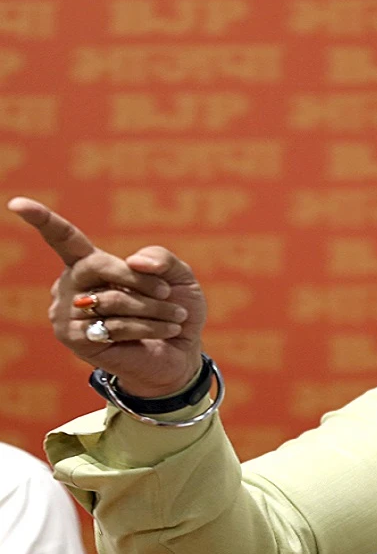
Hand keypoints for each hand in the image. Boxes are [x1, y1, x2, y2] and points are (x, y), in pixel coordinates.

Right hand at [8, 197, 206, 397]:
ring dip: (154, 308)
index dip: (41, 219)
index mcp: (89, 264)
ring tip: (175, 316)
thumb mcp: (177, 275)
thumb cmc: (175, 308)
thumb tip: (133, 261)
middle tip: (167, 292)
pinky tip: (167, 330)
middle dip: (138, 279)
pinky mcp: (75, 339)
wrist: (181, 350)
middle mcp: (71, 286)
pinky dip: (149, 326)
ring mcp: (68, 313)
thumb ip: (160, 257)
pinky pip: (115, 325)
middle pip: (97, 265)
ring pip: (112, 299)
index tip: (17, 203)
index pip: (62, 238)